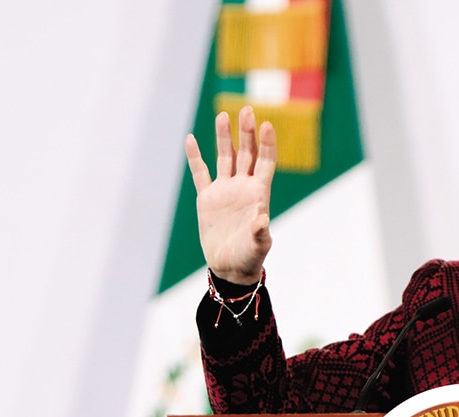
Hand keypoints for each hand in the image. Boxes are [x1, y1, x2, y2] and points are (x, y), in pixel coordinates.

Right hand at [185, 106, 276, 284]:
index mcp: (259, 194)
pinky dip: (195, 157)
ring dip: (225, 137)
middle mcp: (243, 187)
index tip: (267, 124)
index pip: (266, 162)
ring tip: (222, 115)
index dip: (267, 144)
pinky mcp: (207, 197)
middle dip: (247, 132)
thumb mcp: (258, 246)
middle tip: (247, 109)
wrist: (230, 266)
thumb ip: (260, 232)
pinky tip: (191, 139)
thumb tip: (262, 220)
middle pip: (246, 153)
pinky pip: (200, 173)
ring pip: (225, 157)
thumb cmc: (250, 257)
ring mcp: (225, 190)